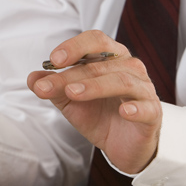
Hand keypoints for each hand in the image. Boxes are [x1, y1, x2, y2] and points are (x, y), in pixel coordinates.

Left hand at [27, 30, 162, 173]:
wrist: (122, 144)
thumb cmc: (100, 114)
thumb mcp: (70, 101)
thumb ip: (53, 87)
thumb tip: (33, 78)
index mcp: (111, 58)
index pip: (95, 41)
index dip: (75, 47)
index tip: (53, 60)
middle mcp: (129, 68)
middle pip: (102, 64)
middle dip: (72, 75)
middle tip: (51, 86)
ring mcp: (143, 90)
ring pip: (122, 81)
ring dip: (95, 86)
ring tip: (73, 94)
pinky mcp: (152, 114)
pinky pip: (146, 107)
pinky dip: (136, 108)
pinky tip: (123, 111)